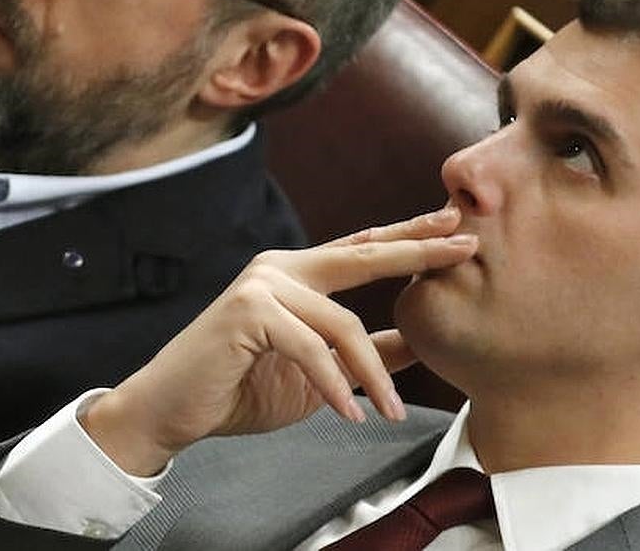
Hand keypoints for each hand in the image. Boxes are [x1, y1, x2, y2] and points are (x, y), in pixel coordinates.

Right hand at [83, 208, 476, 475]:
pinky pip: (310, 348)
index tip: (453, 225)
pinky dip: (333, 386)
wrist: (173, 410)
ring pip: (343, 323)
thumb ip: (362, 352)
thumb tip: (418, 343)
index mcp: (297, 273)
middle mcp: (282, 266)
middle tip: (465, 248)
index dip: (409, 235)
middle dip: (419, 250)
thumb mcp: (319, 371)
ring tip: (391, 412)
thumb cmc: (241, 387)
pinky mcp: (248, 311)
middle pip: (364, 255)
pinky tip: (348, 413)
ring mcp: (263, 284)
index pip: (363, 248)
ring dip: (372, 375)